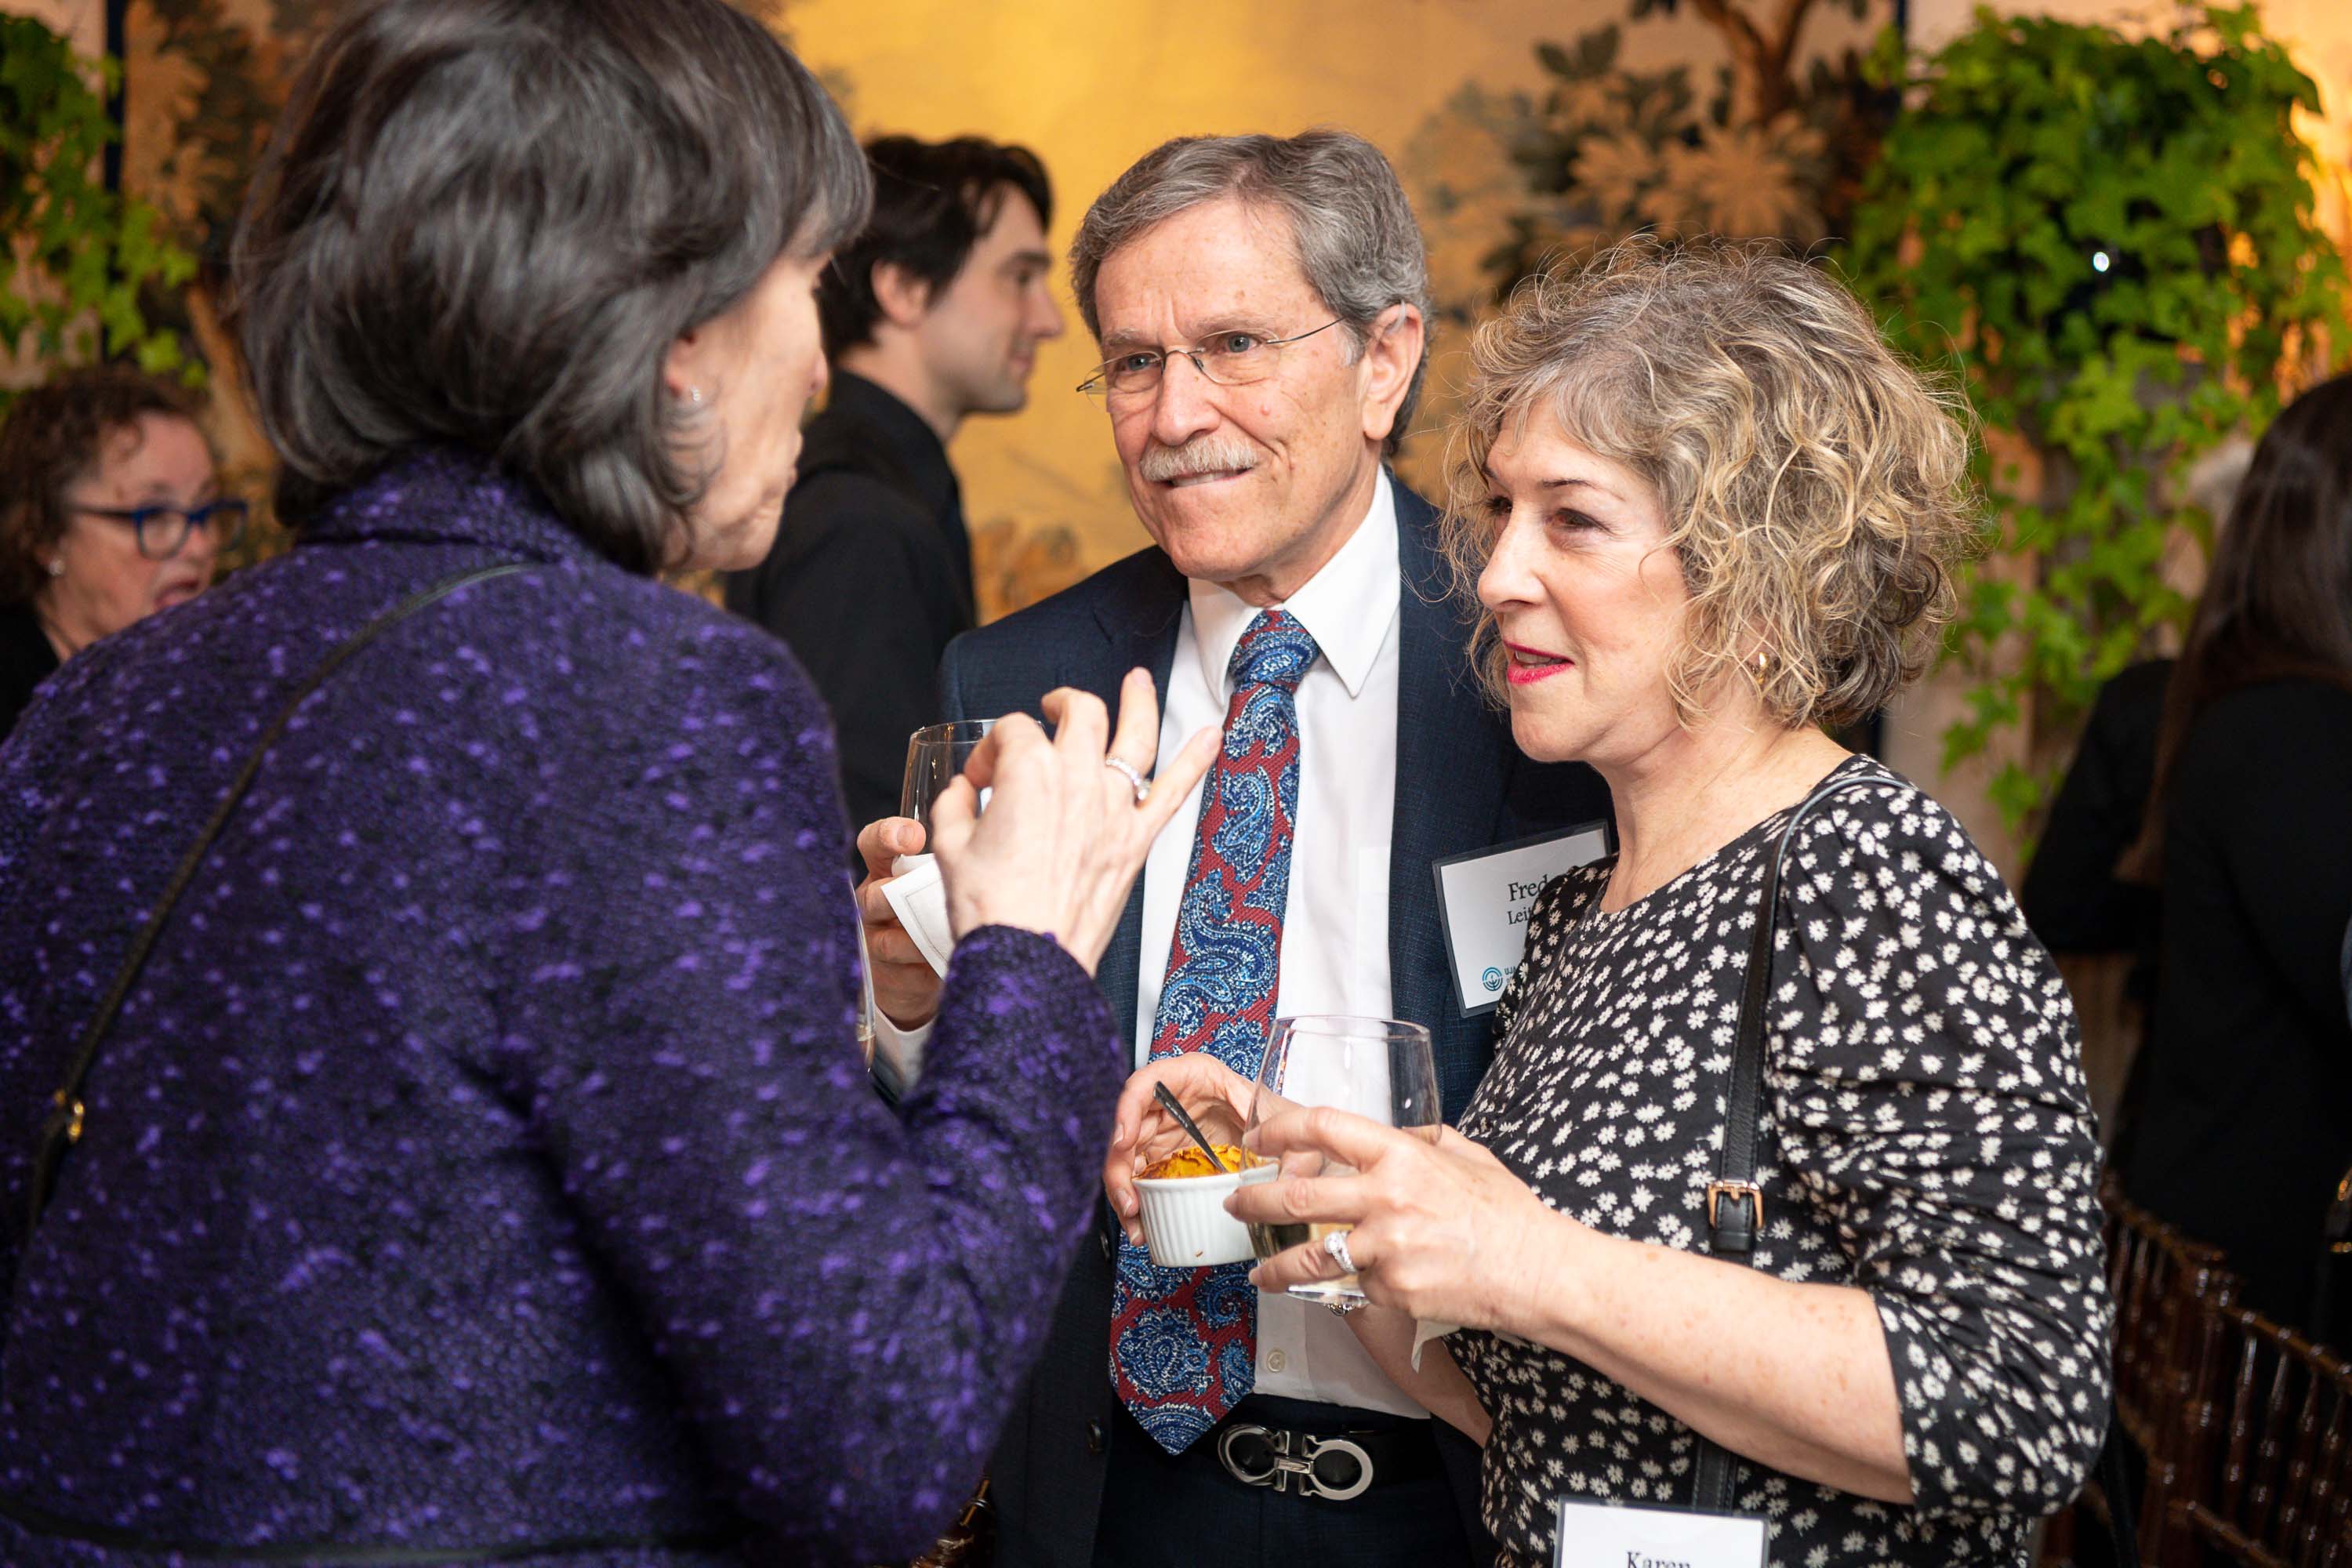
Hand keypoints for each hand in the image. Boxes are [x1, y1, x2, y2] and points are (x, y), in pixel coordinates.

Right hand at [853, 816, 941, 1028]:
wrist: (924, 973)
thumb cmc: (937, 913)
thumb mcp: (941, 880)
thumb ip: (950, 856)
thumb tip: (977, 819)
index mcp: (886, 870)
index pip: (874, 842)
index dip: (889, 835)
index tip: (915, 836)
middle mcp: (873, 902)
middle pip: (875, 894)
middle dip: (902, 897)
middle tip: (930, 898)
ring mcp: (875, 940)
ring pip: (887, 940)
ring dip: (919, 941)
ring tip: (947, 939)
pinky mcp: (884, 977)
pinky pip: (904, 974)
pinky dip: (927, 972)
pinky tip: (946, 967)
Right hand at [930, 668, 1217, 975]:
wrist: (1028, 957)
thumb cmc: (991, 908)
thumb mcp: (950, 847)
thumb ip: (956, 806)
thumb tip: (962, 794)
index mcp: (1028, 771)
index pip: (1012, 733)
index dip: (991, 750)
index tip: (981, 778)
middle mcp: (1077, 779)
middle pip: (1079, 714)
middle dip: (1060, 703)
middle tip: (1050, 710)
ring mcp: (1113, 808)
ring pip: (1136, 736)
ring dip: (1139, 701)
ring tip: (1139, 682)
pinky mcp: (1136, 841)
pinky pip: (1175, 791)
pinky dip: (1197, 761)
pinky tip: (1213, 737)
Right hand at [1101, 1054, 1263, 1244]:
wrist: (1284, 1136)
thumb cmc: (1272, 1111)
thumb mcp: (1270, 1108)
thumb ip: (1264, 1119)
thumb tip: (1260, 1143)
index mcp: (1190, 1076)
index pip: (1145, 1084)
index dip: (1127, 1111)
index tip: (1123, 1141)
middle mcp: (1168, 1102)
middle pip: (1128, 1128)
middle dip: (1120, 1168)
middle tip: (1128, 1201)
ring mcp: (1164, 1130)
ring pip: (1128, 1158)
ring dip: (1125, 1192)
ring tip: (1136, 1225)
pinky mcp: (1164, 1158)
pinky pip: (1141, 1179)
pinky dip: (1138, 1202)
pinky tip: (1142, 1224)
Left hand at [1224, 1107, 1569, 1328]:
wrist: (1538, 1271)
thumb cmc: (1508, 1213)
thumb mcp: (1467, 1155)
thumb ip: (1425, 1141)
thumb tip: (1402, 1132)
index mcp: (1402, 1155)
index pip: (1323, 1127)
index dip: (1280, 1130)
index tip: (1259, 1138)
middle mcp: (1385, 1198)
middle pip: (1295, 1196)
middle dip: (1254, 1201)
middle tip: (1237, 1204)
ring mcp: (1385, 1248)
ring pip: (1308, 1256)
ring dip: (1274, 1264)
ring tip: (1258, 1271)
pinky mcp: (1391, 1291)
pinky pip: (1357, 1285)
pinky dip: (1353, 1285)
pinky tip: (1354, 1287)